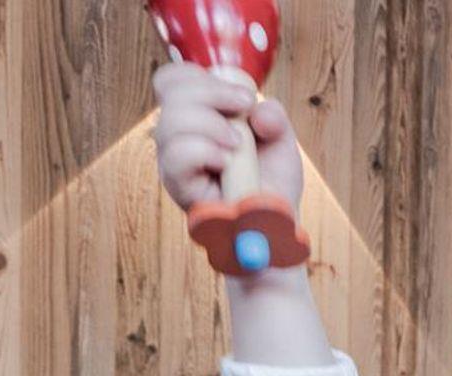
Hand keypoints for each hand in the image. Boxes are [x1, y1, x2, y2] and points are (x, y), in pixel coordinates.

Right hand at [152, 61, 303, 212]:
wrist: (278, 222)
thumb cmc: (272, 181)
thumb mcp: (280, 139)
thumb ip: (273, 115)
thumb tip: (257, 111)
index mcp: (195, 116)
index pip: (173, 80)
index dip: (199, 76)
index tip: (241, 95)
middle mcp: (178, 135)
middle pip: (171, 91)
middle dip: (214, 93)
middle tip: (244, 109)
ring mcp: (174, 161)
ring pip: (171, 121)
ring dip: (211, 124)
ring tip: (238, 145)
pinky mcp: (178, 186)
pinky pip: (177, 155)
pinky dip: (205, 150)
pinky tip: (226, 161)